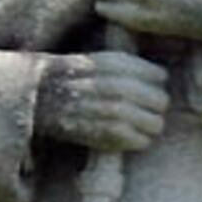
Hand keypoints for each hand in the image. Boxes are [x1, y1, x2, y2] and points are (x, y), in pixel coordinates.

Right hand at [35, 47, 166, 152]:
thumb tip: (163, 78)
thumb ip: (130, 67)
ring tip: (137, 126)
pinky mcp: (108, 134)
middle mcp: (119, 86)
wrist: (38, 97)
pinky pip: (142, 141)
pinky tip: (128, 137)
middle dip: (155, 107)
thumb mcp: (99, 60)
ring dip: (149, 126)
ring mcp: (114, 111)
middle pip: (161, 101)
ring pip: (156, 123)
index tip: (146, 90)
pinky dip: (139, 141)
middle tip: (143, 111)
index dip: (155, 85)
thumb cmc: (70, 79)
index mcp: (118, 65)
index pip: (160, 76)